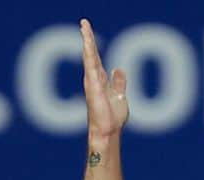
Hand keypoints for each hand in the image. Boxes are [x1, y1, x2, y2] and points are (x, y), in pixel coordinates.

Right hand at [81, 18, 128, 141]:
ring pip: (89, 56)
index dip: (93, 46)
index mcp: (100, 81)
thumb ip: (118, 83)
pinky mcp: (93, 85)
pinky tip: (87, 41)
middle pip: (91, 54)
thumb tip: (119, 69)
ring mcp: (92, 82)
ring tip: (84, 26)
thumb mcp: (119, 96)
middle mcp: (94, 79)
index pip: (96, 59)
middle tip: (84, 23)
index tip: (89, 33)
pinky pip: (90, 65)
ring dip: (87, 40)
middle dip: (88, 38)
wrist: (108, 132)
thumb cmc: (112, 119)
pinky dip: (89, 52)